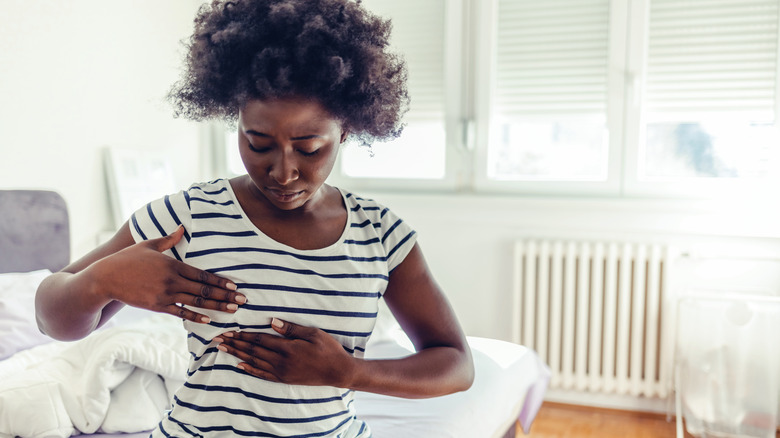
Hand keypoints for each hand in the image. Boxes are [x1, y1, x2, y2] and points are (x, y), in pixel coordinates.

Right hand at [90, 225, 245, 322]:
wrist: (106, 278)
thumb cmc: (127, 259)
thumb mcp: (149, 244)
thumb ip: (168, 239)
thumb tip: (181, 228)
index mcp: (173, 264)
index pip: (202, 274)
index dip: (220, 281)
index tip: (234, 286)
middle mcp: (172, 280)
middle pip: (204, 290)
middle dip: (225, 296)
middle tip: (243, 300)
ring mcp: (165, 295)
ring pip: (196, 302)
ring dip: (216, 307)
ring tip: (232, 310)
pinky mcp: (157, 306)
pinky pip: (180, 312)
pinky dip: (195, 316)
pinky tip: (209, 320)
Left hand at [214, 318, 355, 386]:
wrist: (337, 371)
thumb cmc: (328, 349)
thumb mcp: (313, 334)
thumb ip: (292, 328)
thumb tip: (272, 321)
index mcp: (288, 347)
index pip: (260, 339)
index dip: (243, 334)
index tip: (229, 330)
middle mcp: (281, 361)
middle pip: (253, 351)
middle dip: (235, 343)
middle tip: (218, 338)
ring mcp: (282, 371)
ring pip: (254, 362)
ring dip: (237, 355)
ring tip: (224, 349)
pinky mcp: (284, 379)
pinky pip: (262, 374)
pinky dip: (249, 369)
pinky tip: (239, 365)